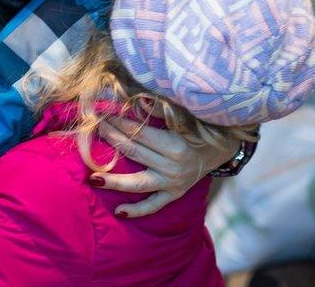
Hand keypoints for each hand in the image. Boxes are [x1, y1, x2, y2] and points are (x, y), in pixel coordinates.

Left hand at [91, 115, 236, 217]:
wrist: (223, 148)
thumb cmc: (201, 127)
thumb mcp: (187, 116)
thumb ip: (163, 111)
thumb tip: (140, 101)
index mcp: (175, 145)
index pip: (138, 133)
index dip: (118, 122)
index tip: (100, 113)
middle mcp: (173, 167)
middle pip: (134, 152)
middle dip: (111, 139)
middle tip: (91, 130)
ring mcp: (173, 183)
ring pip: (139, 183)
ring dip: (115, 180)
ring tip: (93, 178)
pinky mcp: (174, 194)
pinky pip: (154, 205)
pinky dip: (138, 210)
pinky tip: (120, 212)